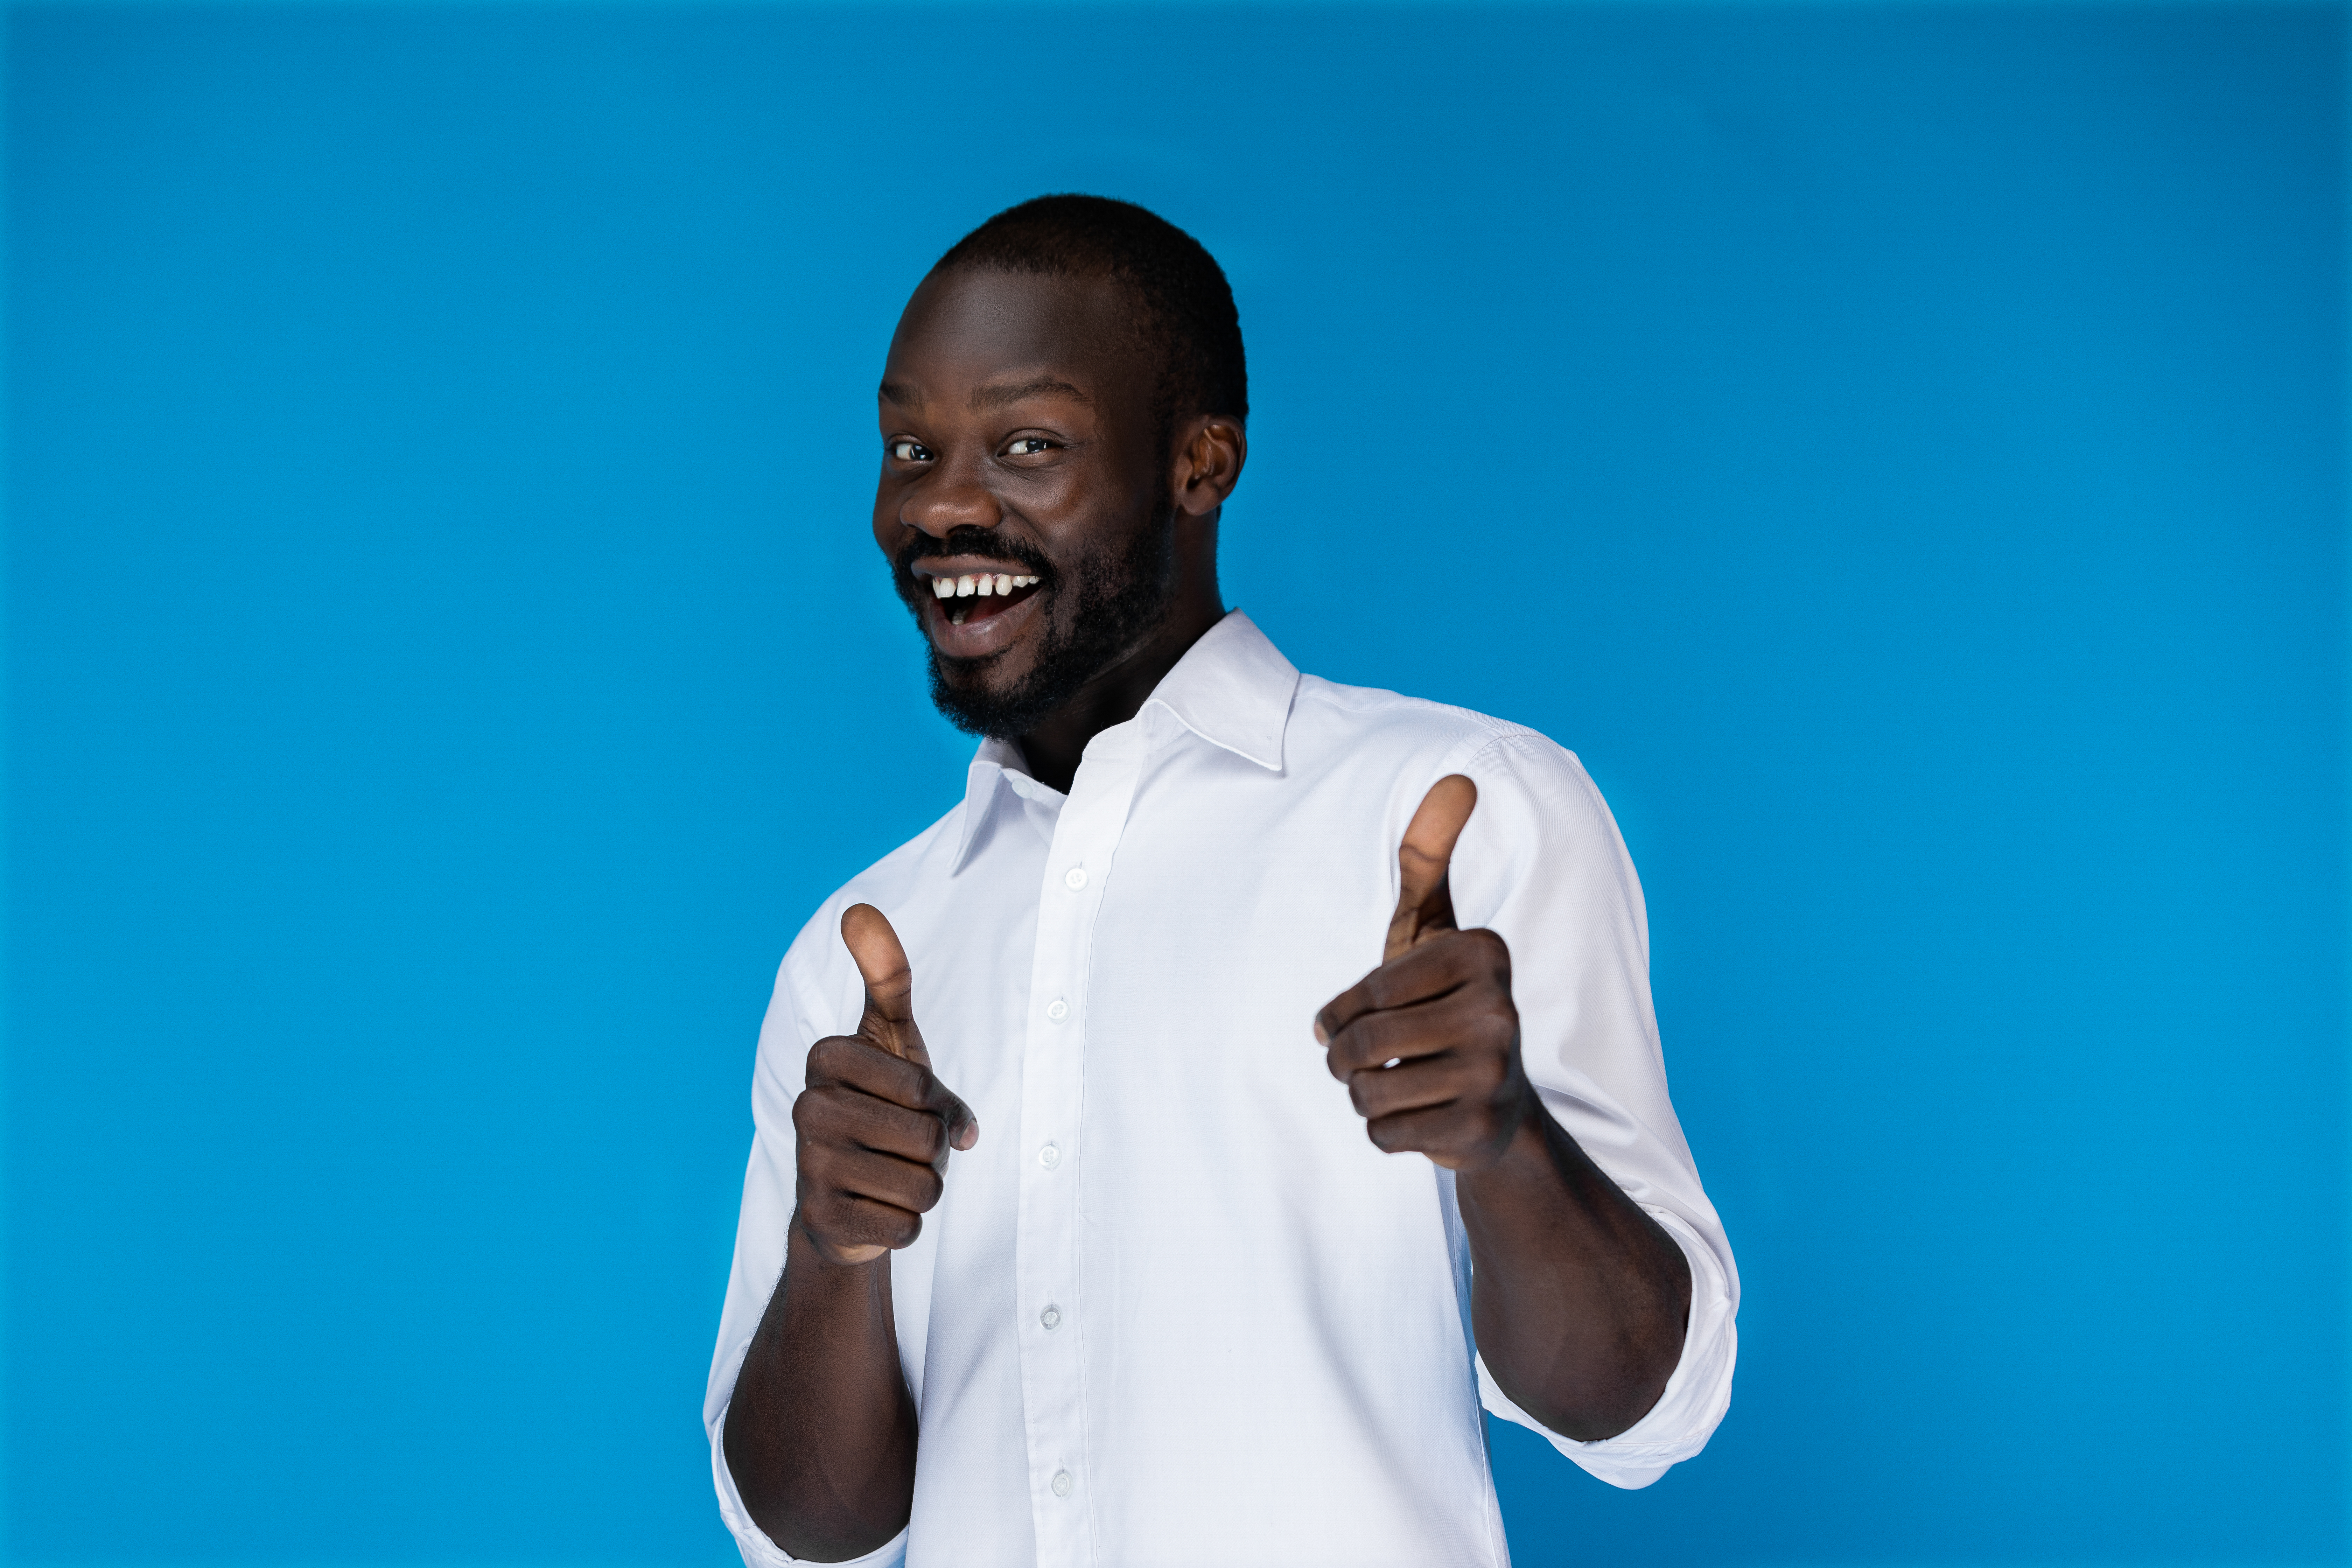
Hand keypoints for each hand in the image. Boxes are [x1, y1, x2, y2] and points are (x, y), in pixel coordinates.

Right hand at [792, 904, 977, 1265]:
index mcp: (826, 1059)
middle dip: (933, 1150)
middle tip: (901, 1146)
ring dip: (925, 1187)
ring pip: (923, 1186)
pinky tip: (877, 1210)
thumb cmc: (882, 1106)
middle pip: (926, 1138)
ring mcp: (809, 1167)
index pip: (920, 1085)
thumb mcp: (892, 1037)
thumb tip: (858, 908)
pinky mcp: (821, 1221)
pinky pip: (908, 1226)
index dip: (932, 1101)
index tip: (905, 1102)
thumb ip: (886, 975)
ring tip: (892, 1176)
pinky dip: (909, 1224)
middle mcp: (808, 1108)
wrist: (849, 1197)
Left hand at [1314, 776, 1533, 1171]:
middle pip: (1365, 1043)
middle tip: (1362, 1057)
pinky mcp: (1479, 1131)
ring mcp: (1495, 1074)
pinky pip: (1383, 1133)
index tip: (1363, 1013)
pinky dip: (1384, 1129)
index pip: (1370, 987)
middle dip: (1345, 1057)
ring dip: (1362, 1093)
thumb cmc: (1443, 1004)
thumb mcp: (1430, 929)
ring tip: (1396, 1082)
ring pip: (1367, 1091)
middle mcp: (1501, 1010)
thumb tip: (1457, 778)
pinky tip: (1418, 1114)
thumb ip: (1428, 857)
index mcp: (1485, 953)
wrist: (1497, 1108)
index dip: (1344, 1008)